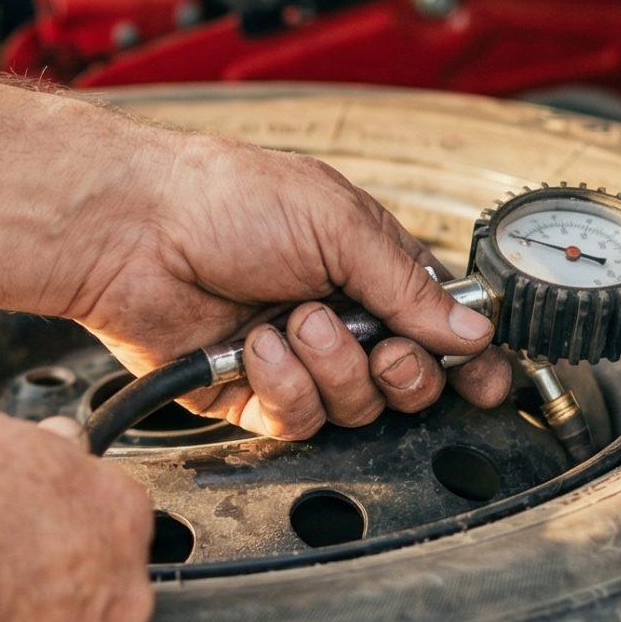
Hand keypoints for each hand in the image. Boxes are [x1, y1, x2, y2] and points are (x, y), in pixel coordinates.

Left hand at [65, 132, 512, 439]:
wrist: (134, 230)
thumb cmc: (226, 200)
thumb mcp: (338, 224)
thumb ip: (410, 287)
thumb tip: (472, 333)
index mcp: (370, 269)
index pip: (440, 328)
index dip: (469, 362)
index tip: (486, 383)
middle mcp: (338, 318)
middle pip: (407, 383)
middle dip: (402, 371)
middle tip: (379, 345)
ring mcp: (295, 359)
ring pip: (355, 407)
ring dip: (330, 367)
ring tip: (290, 322)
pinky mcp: (250, 395)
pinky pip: (296, 421)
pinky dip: (283, 386)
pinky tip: (255, 347)